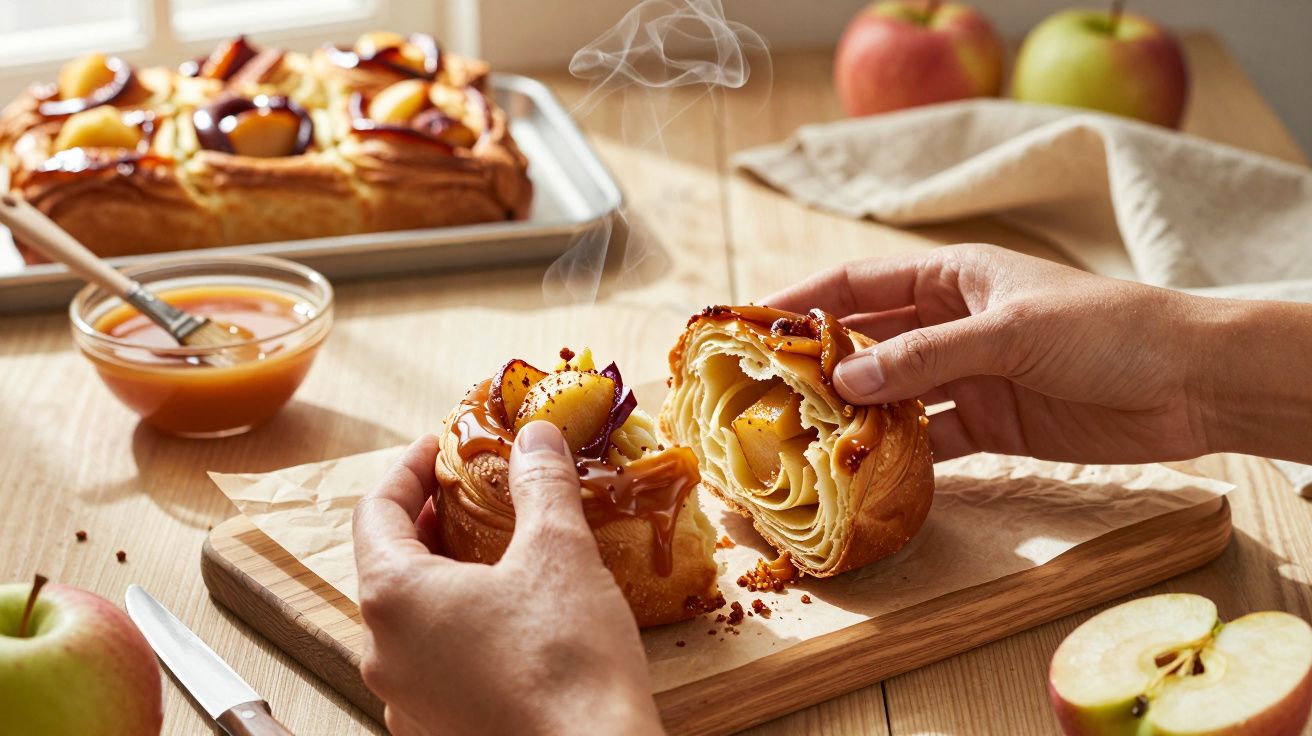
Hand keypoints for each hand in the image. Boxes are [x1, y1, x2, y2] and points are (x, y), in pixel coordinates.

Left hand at [352, 424, 663, 735]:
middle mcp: (382, 652)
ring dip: (446, 577)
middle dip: (431, 521)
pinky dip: (461, 628)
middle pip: (389, 565)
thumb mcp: (559, 552)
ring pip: (412, 619)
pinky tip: (511, 621)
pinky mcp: (438, 731)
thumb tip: (536, 437)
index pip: (376, 511)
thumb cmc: (567, 662)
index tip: (441, 446)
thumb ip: (541, 484)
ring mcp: (406, 700)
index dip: (409, 469)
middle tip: (474, 492)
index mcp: (393, 598)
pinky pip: (435, 664)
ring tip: (498, 553)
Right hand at [766, 244, 1214, 463]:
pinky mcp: (991, 424)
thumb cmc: (1106, 330)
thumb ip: (926, 357)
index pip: (860, 283)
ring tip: (800, 440)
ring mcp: (969, 376)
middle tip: (763, 394)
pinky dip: (899, 454)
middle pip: (868, 341)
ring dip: (853, 414)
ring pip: (892, 394)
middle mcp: (952, 323)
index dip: (803, 301)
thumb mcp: (1010, 332)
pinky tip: (864, 473)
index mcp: (953, 276)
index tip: (750, 325)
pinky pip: (930, 439)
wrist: (1189, 383)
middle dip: (818, 365)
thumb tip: (845, 382)